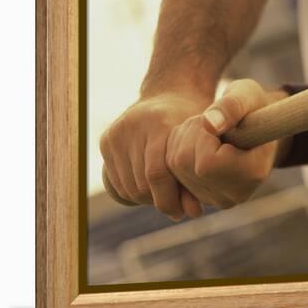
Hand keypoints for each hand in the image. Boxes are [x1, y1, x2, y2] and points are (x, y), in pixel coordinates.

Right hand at [99, 92, 211, 219]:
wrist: (173, 93)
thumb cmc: (194, 125)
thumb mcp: (201, 146)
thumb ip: (197, 177)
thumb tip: (193, 214)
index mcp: (158, 122)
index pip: (157, 174)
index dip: (170, 199)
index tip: (184, 212)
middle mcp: (132, 125)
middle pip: (141, 184)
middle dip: (160, 200)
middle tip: (176, 205)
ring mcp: (116, 132)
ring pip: (127, 187)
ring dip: (147, 198)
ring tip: (165, 195)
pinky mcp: (106, 140)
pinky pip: (117, 182)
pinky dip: (134, 191)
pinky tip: (150, 187)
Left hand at [165, 79, 279, 208]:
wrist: (258, 127)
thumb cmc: (253, 106)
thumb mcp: (247, 94)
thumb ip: (231, 106)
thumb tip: (209, 125)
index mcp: (254, 172)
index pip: (206, 162)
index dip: (204, 136)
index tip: (221, 122)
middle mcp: (236, 194)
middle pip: (185, 164)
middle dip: (191, 134)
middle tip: (212, 122)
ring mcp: (218, 199)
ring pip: (175, 167)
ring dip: (183, 139)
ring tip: (207, 130)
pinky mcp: (202, 197)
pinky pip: (172, 172)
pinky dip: (178, 149)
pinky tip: (198, 141)